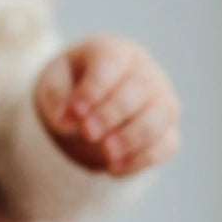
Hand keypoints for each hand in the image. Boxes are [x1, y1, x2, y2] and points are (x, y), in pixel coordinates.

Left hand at [35, 34, 179, 176]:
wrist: (89, 102)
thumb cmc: (71, 85)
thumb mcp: (54, 84)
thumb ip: (56, 98)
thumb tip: (67, 122)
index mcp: (114, 51)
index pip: (110, 63)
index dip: (94, 89)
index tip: (75, 112)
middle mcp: (145, 72)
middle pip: (139, 89)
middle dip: (112, 114)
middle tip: (88, 133)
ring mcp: (162, 100)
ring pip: (158, 118)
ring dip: (133, 138)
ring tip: (107, 154)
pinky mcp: (167, 130)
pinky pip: (165, 145)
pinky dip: (142, 160)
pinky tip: (114, 170)